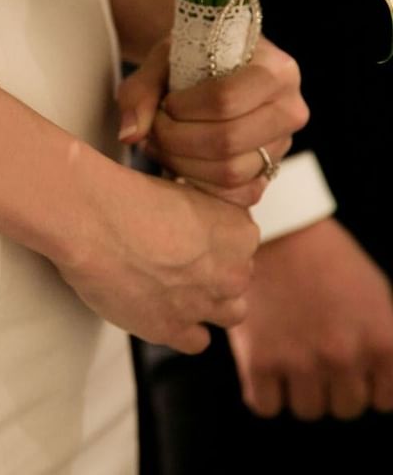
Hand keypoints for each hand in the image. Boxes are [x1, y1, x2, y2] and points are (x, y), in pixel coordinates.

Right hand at [52, 145, 258, 354]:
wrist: (91, 220)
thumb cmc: (127, 197)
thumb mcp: (178, 187)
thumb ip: (201, 210)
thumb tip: (195, 218)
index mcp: (237, 232)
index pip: (242, 240)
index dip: (215, 237)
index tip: (193, 232)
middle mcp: (231, 273)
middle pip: (237, 278)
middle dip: (213, 271)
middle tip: (179, 257)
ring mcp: (204, 305)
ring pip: (228, 314)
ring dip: (208, 302)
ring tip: (177, 286)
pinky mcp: (173, 330)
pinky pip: (197, 341)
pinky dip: (184, 329)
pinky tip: (163, 309)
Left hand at [117, 35, 308, 206]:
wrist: (214, 66)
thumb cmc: (191, 57)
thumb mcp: (163, 58)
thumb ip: (141, 90)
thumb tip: (130, 134)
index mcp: (275, 69)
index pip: (225, 100)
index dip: (183, 109)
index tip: (165, 103)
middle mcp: (290, 109)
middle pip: (227, 141)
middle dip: (176, 140)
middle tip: (153, 128)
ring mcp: (284, 145)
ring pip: (231, 172)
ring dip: (182, 163)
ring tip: (159, 143)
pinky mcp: (271, 172)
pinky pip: (237, 195)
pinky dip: (199, 184)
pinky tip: (178, 162)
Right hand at [227, 217, 392, 419]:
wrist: (275, 228)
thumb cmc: (329, 260)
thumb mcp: (378, 296)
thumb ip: (387, 345)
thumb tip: (386, 387)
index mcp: (381, 342)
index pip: (384, 400)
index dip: (367, 381)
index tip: (350, 358)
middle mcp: (344, 356)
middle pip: (346, 408)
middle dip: (334, 384)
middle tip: (315, 348)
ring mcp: (300, 361)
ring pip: (308, 410)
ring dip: (299, 388)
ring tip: (290, 350)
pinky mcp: (258, 360)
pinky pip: (265, 405)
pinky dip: (264, 390)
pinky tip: (265, 360)